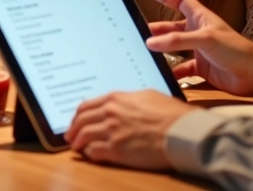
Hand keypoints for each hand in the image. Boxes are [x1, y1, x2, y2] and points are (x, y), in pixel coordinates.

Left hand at [65, 90, 196, 169]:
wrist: (182, 132)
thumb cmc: (171, 114)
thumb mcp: (147, 96)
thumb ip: (128, 100)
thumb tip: (120, 104)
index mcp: (115, 98)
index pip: (86, 106)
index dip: (77, 115)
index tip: (76, 121)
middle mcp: (110, 113)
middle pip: (81, 121)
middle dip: (73, 130)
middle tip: (70, 136)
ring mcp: (112, 131)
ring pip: (83, 137)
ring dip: (78, 143)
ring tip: (77, 148)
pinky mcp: (117, 150)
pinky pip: (94, 152)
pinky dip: (90, 154)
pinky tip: (92, 155)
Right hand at [133, 0, 252, 97]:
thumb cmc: (236, 50)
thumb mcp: (205, 39)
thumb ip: (177, 40)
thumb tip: (150, 43)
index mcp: (198, 16)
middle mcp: (196, 31)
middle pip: (168, 25)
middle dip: (152, 27)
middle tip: (134, 29)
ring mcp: (197, 49)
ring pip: (172, 47)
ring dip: (160, 50)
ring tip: (143, 53)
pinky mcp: (200, 67)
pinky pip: (180, 68)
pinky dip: (171, 72)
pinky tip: (163, 75)